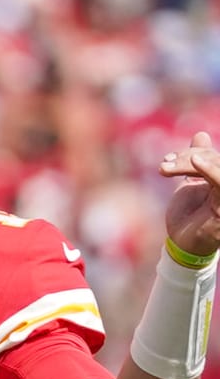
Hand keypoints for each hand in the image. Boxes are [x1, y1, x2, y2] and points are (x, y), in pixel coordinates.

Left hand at [160, 131, 219, 257]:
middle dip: (186, 159)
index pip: (211, 156)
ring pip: (216, 166)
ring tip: (168, 166)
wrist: (183, 244)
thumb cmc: (187, 217)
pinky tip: (196, 161)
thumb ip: (196, 161)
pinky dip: (211, 169)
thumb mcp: (190, 184)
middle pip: (214, 158)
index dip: (189, 154)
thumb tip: (201, 134)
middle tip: (164, 166)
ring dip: (191, 163)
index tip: (166, 161)